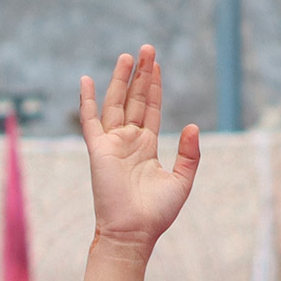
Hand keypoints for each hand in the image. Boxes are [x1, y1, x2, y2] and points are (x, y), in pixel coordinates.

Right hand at [76, 46, 199, 280]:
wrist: (134, 232)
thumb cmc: (157, 213)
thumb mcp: (182, 180)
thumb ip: (189, 153)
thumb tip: (192, 124)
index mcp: (146, 147)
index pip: (149, 109)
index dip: (154, 87)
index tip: (157, 64)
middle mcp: (128, 141)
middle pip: (133, 99)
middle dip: (140, 74)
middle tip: (146, 49)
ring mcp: (112, 143)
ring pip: (115, 103)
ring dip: (120, 79)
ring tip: (128, 55)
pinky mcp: (98, 150)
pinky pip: (90, 120)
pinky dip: (88, 100)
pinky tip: (88, 80)